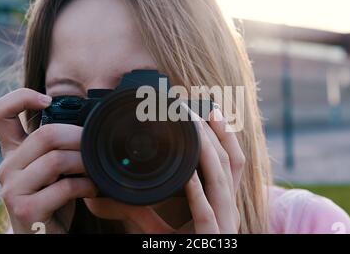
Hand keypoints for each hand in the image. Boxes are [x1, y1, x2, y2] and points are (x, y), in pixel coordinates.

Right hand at [0, 88, 97, 232]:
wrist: (44, 236)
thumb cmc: (54, 199)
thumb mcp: (53, 170)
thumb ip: (58, 147)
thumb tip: (90, 122)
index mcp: (14, 152)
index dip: (20, 97)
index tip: (48, 101)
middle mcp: (7, 167)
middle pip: (46, 134)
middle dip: (80, 137)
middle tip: (96, 145)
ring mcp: (13, 189)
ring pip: (56, 160)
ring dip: (85, 162)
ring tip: (95, 169)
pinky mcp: (26, 209)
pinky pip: (65, 187)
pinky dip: (87, 185)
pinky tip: (93, 189)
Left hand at [86, 108, 244, 233]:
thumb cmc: (179, 251)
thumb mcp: (161, 230)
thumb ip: (144, 211)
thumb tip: (116, 194)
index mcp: (221, 206)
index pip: (233, 165)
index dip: (227, 137)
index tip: (212, 111)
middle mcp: (228, 213)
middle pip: (231, 166)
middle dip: (216, 134)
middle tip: (197, 110)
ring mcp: (222, 228)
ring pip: (221, 182)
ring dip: (207, 152)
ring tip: (193, 128)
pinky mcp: (211, 242)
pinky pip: (206, 215)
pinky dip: (197, 194)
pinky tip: (188, 176)